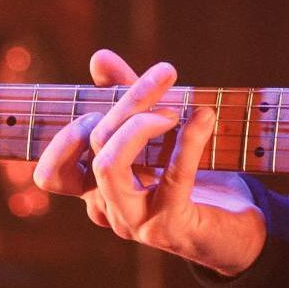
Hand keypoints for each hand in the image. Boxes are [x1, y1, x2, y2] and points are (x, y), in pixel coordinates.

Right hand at [30, 50, 266, 276]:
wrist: (236, 230)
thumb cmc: (192, 178)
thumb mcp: (156, 133)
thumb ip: (125, 98)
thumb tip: (98, 57)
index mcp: (97, 191)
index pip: (52, 174)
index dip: (65, 137)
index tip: (100, 98)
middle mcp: (108, 209)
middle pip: (92, 150)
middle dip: (123, 103)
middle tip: (163, 76)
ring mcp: (135, 222)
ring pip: (109, 166)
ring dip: (140, 125)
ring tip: (174, 110)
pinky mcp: (170, 226)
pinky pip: (172, 179)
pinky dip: (188, 142)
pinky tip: (204, 118)